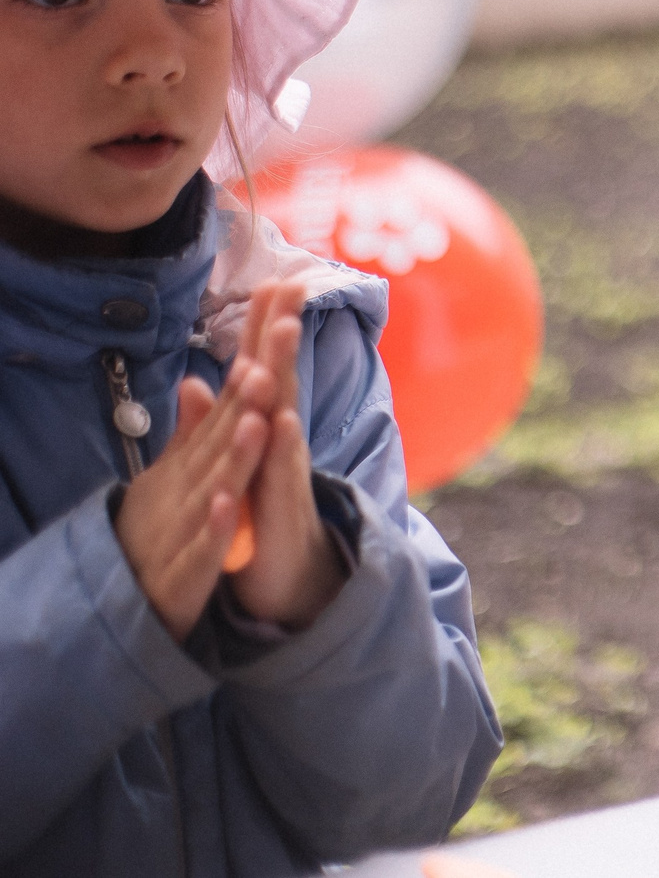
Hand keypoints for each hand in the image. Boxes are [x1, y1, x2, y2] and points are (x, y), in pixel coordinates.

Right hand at [114, 343, 276, 639]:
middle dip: (253, 379)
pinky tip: (230, 501)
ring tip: (258, 404)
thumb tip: (200, 381)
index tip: (281, 295)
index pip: (234, 395)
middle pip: (228, 424)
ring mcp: (186, 524)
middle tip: (280, 331)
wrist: (133, 606)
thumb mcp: (183, 477)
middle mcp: (191, 480)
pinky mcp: (184, 572)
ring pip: (217, 480)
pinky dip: (217, 525)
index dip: (257, 349)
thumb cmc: (167, 530)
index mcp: (199, 458)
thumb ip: (196, 431)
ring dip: (237, 444)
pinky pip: (204, 547)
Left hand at [225, 282, 346, 630]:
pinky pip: (276, 480)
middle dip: (282, 336)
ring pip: (283, 423)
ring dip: (282, 384)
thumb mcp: (237, 464)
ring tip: (280, 345)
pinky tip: (277, 426)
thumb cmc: (259, 515)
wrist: (287, 579)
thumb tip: (196, 379)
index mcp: (266, 431)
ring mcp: (285, 476)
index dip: (263, 325)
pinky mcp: (279, 512)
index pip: (263, 369)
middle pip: (281, 381)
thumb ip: (218, 421)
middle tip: (290, 288)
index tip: (273, 276)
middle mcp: (282, 445)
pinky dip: (278, 453)